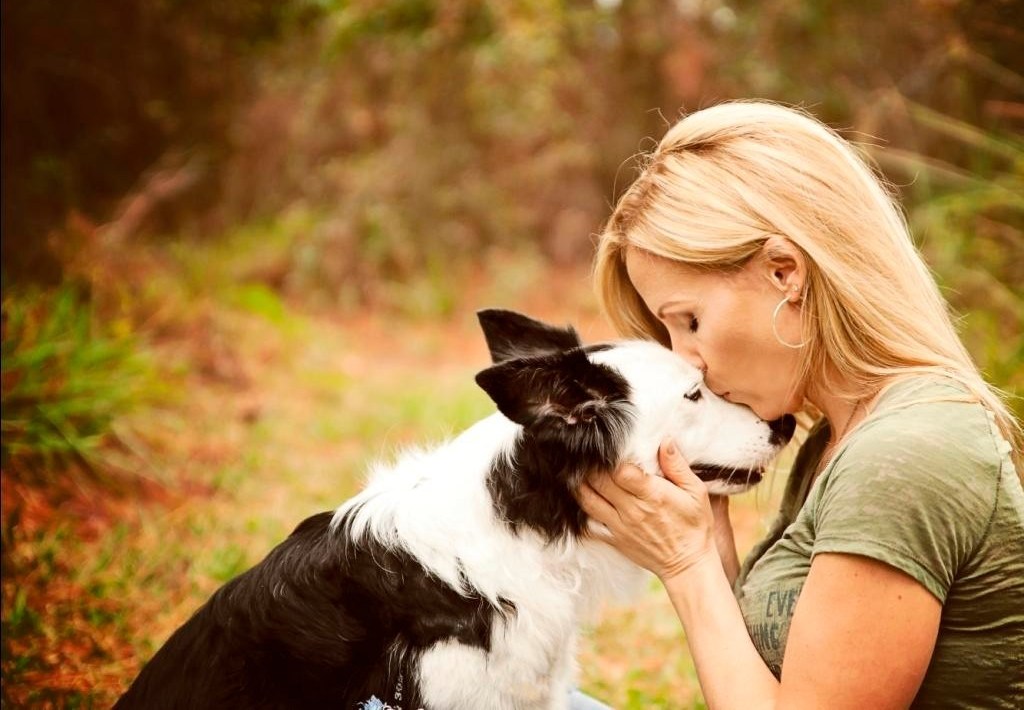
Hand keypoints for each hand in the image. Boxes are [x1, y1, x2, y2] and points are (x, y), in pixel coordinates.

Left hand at [577, 438, 718, 582]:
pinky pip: (589, 523)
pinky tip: (583, 498)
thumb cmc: (695, 526)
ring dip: (580, 484)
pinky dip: (581, 510)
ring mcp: (620, 526)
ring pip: (588, 500)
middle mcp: (632, 510)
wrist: (688, 564)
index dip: (610, 457)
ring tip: (579, 471)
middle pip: (599, 482)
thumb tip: (665, 440)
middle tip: (588, 455)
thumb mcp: (696, 493)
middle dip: (591, 466)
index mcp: (652, 495)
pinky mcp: (614, 539)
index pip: (620, 471)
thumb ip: (678, 466)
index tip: (609, 448)